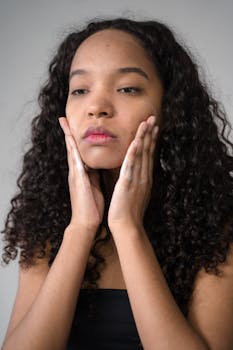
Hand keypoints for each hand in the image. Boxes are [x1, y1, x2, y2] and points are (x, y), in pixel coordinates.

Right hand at [59, 117, 103, 234]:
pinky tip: (71, 140)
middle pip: (71, 148)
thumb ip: (93, 175)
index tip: (72, 126)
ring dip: (68, 137)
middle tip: (63, 118)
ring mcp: (75, 175)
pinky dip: (73, 150)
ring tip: (64, 123)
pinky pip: (75, 161)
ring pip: (71, 151)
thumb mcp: (94, 186)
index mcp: (81, 173)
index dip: (75, 139)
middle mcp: (75, 172)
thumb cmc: (91, 206)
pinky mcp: (78, 180)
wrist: (86, 223)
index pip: (77, 152)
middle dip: (67, 133)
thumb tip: (96, 165)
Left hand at [108, 115, 158, 231]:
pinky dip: (133, 154)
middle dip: (150, 133)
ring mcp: (137, 180)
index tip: (153, 127)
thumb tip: (137, 172)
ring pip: (141, 155)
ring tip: (146, 123)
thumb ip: (137, 181)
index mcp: (144, 178)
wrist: (127, 226)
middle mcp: (144, 177)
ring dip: (144, 138)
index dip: (151, 140)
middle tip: (153, 118)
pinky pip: (130, 166)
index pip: (148, 155)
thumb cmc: (129, 212)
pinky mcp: (127, 184)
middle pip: (147, 151)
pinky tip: (136, 143)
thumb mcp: (136, 193)